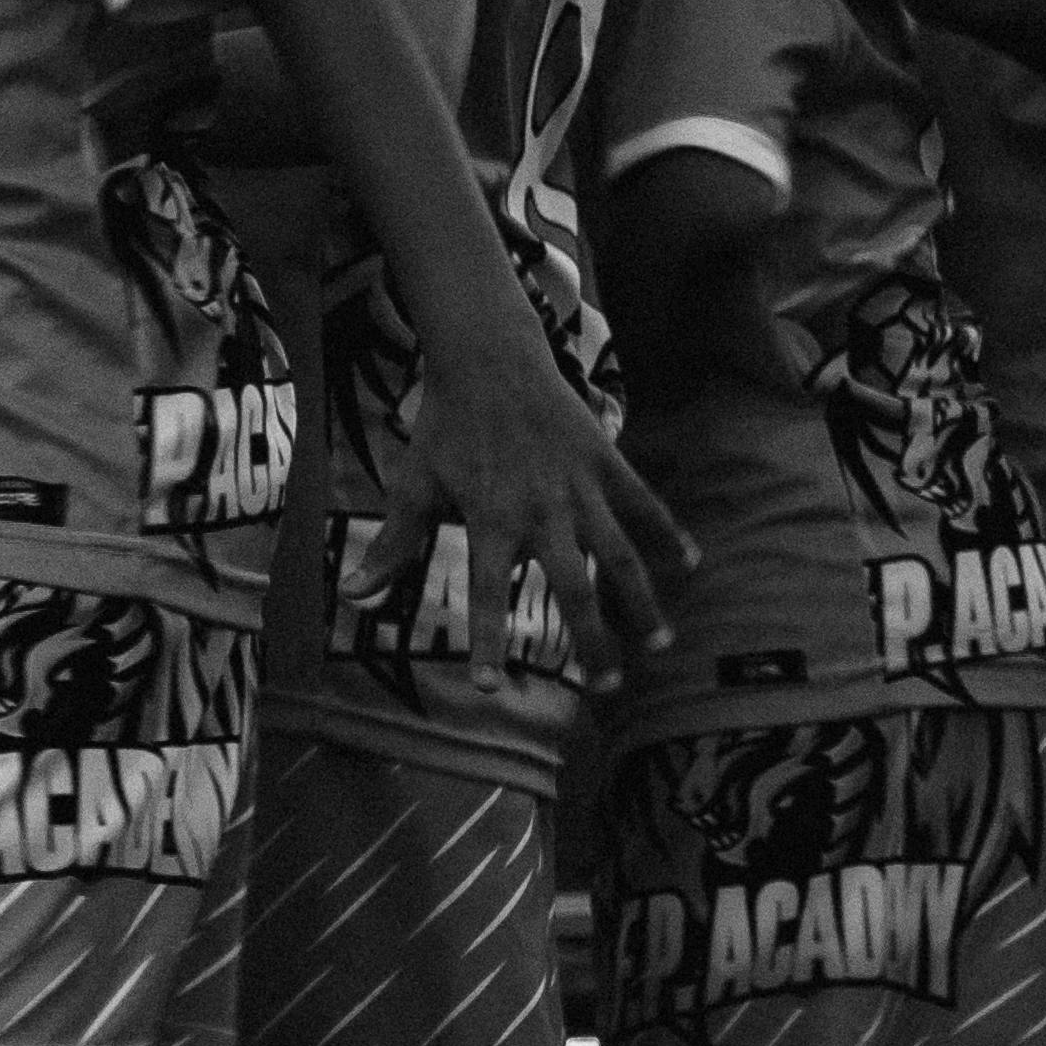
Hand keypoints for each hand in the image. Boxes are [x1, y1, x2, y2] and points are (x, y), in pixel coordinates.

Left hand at [360, 307, 680, 689]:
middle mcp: (540, 510)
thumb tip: (353, 597)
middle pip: (573, 589)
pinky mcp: (605, 460)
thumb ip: (393, 547)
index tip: (489, 688)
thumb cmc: (445, 427)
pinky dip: (669, 532)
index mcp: (489, 520)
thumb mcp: (413, 485)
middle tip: (605, 688)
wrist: (487, 357)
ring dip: (642, 601)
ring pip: (620, 555)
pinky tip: (691, 564)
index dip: (486, 642)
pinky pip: (643, 504)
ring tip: (658, 645)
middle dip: (592, 641)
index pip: (485, 594)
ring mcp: (579, 486)